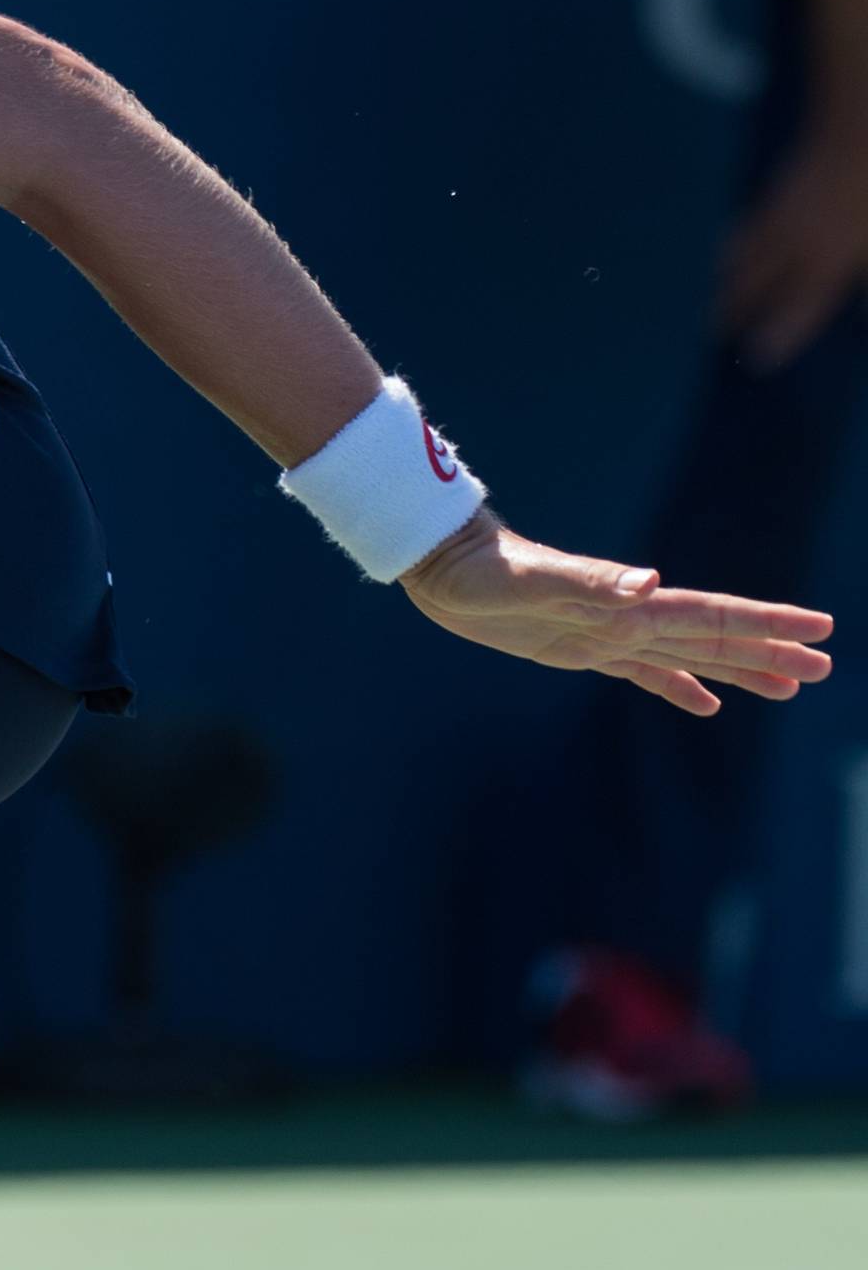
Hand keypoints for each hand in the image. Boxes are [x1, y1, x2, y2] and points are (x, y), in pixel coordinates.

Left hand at [400, 511, 832, 714]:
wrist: (444, 565)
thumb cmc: (485, 571)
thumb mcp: (533, 579)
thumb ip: (592, 579)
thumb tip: (649, 583)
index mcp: (629, 606)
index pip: (714, 616)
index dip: (767, 624)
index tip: (820, 631)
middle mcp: (629, 618)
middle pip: (715, 638)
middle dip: (770, 653)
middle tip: (825, 668)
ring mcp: (608, 634)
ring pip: (692, 657)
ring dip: (740, 671)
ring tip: (788, 688)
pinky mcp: (582, 649)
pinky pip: (647, 674)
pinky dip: (681, 688)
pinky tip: (708, 704)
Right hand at [719, 137, 867, 368]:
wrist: (855, 135)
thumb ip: (866, 283)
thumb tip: (862, 314)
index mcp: (828, 265)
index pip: (796, 311)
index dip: (776, 336)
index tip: (756, 358)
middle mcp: (794, 249)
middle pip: (752, 289)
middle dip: (731, 314)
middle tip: (713, 335)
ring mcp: (777, 223)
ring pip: (740, 261)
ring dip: (723, 285)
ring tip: (709, 304)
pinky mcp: (771, 200)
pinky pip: (743, 233)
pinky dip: (730, 250)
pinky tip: (723, 257)